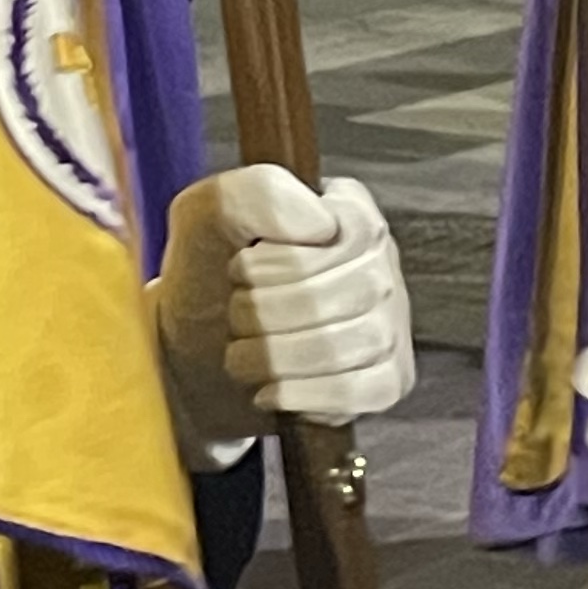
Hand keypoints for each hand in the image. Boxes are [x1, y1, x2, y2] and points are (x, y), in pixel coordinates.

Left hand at [153, 168, 414, 465]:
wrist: (194, 351)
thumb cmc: (207, 278)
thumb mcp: (207, 217)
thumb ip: (256, 195)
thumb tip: (322, 226)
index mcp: (349, 211)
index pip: (344, 228)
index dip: (275, 261)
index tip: (237, 270)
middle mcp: (381, 262)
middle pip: (352, 289)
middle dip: (270, 312)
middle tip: (235, 317)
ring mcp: (392, 322)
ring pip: (356, 342)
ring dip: (280, 355)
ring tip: (243, 355)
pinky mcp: (389, 378)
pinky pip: (363, 390)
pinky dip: (304, 394)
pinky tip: (269, 389)